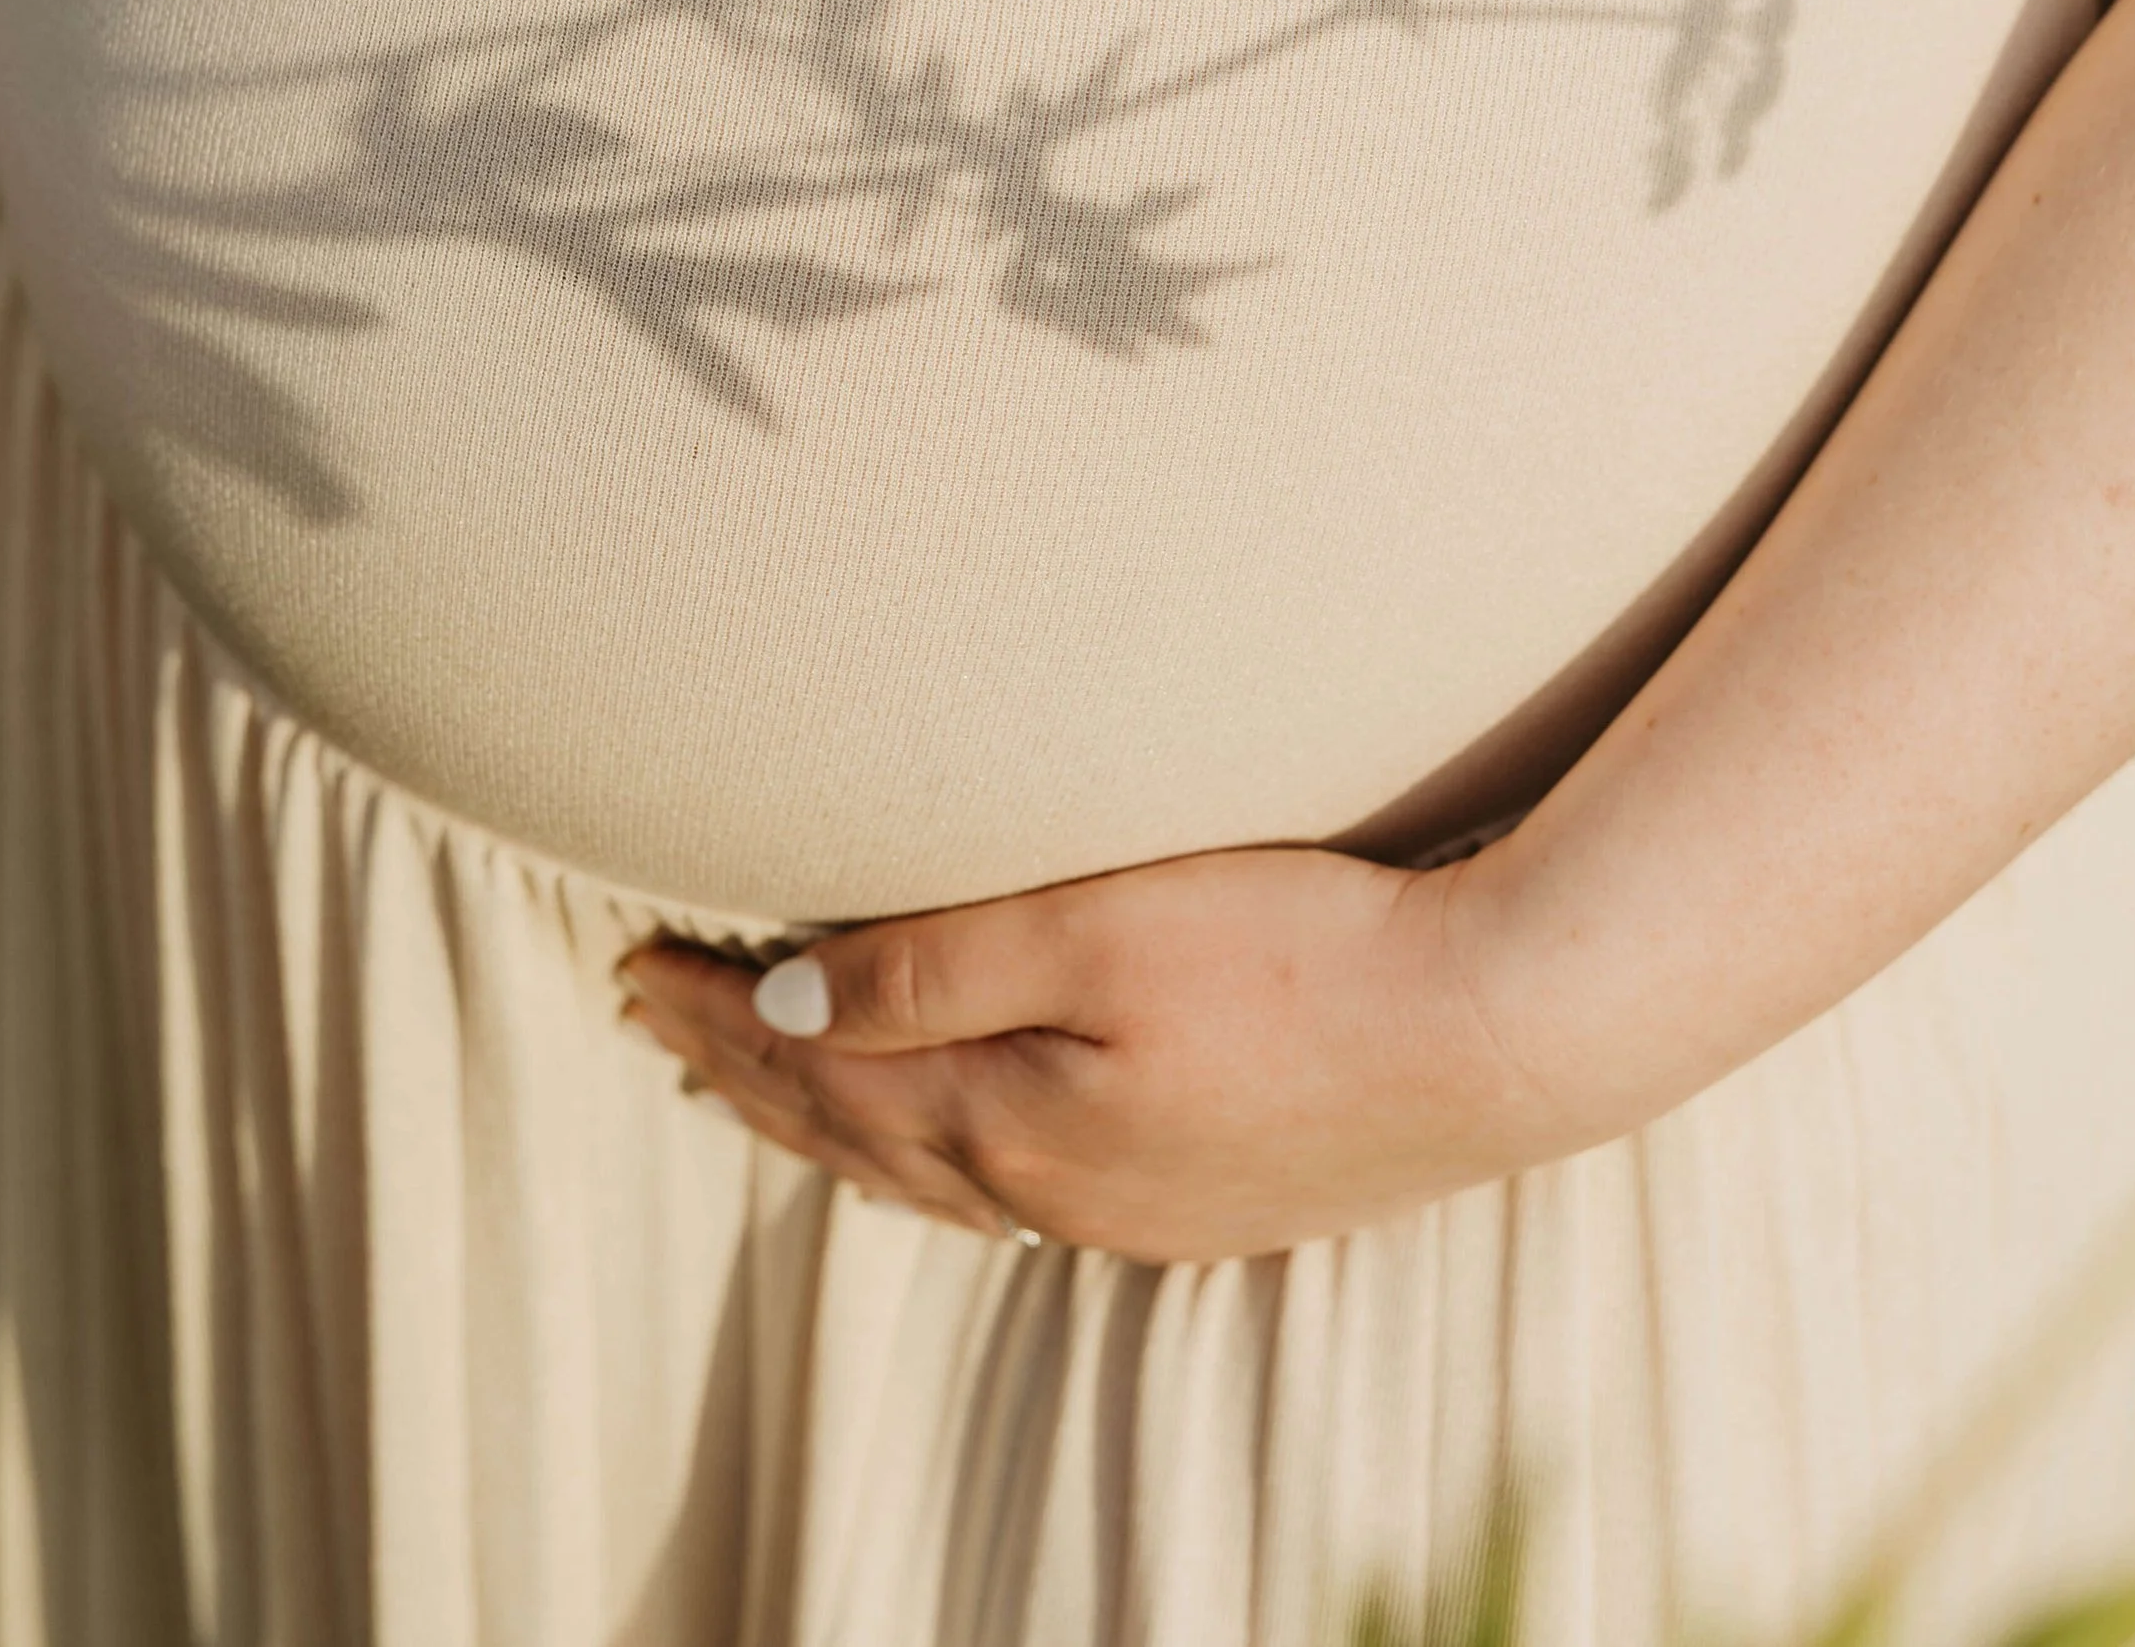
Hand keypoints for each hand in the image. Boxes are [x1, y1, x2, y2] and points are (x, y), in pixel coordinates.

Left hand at [616, 842, 1580, 1265]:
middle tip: (666, 1023)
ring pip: (940, 1175)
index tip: (632, 967)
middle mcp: (1060, 1190)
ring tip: (773, 1083)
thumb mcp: (1096, 929)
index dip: (719, 1019)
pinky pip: (1024, 1193)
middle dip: (754, 1074)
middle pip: (861, 1135)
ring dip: (841, 1124)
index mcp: (1013, 1123)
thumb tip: (779, 1001)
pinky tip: (961, 1145)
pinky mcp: (1216, 1193)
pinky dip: (946, 1159)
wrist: (1501, 1032)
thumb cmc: (1300, 955)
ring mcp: (1142, 1206)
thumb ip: (933, 965)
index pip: (819, 1072)